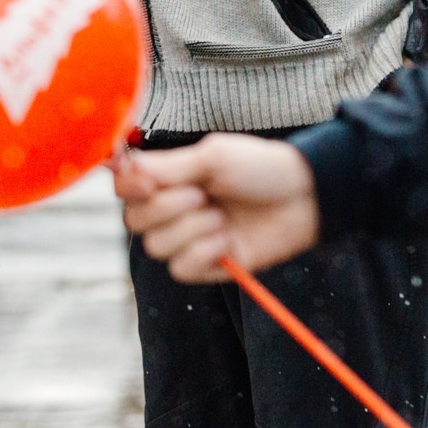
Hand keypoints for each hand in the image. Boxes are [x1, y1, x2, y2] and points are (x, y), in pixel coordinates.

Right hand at [115, 135, 321, 283]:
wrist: (305, 197)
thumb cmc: (261, 168)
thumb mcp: (212, 158)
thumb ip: (165, 167)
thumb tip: (122, 166)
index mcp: (167, 179)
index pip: (122, 187)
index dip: (129, 188)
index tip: (150, 183)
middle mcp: (172, 209)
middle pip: (133, 221)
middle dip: (166, 208)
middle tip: (202, 195)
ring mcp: (189, 238)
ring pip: (156, 247)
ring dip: (191, 230)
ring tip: (223, 217)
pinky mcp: (209, 265)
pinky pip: (182, 270)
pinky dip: (203, 253)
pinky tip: (227, 240)